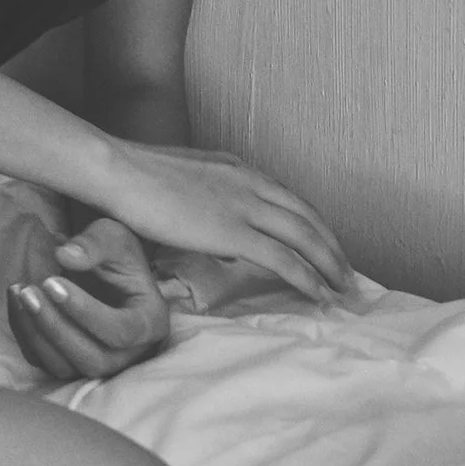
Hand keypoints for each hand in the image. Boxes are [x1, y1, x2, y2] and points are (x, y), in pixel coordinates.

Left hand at [7, 215, 174, 383]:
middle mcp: (130, 353)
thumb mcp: (111, 237)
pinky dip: (26, 336)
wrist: (104, 269)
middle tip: (30, 292)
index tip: (52, 282)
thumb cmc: (115, 254)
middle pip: (94, 359)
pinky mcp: (73, 363)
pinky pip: (45, 362)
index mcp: (149, 322)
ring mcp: (101, 362)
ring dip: (37, 334)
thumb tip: (65, 255)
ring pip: (67, 367)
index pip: (120, 331)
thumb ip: (93, 244)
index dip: (84, 311)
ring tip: (20, 294)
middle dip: (56, 327)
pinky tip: (16, 303)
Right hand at [87, 138, 351, 304]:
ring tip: (343, 290)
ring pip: (305, 239)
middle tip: (346, 273)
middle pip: (308, 218)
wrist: (118, 171)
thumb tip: (225, 244)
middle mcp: (250, 183)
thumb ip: (210, 207)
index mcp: (238, 170)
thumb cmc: (135, 179)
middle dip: (332, 248)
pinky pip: (284, 260)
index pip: (291, 199)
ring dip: (329, 266)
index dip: (314, 226)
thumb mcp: (185, 185)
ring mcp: (244, 206)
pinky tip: (319, 296)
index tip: (325, 246)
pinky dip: (308, 279)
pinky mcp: (233, 232)